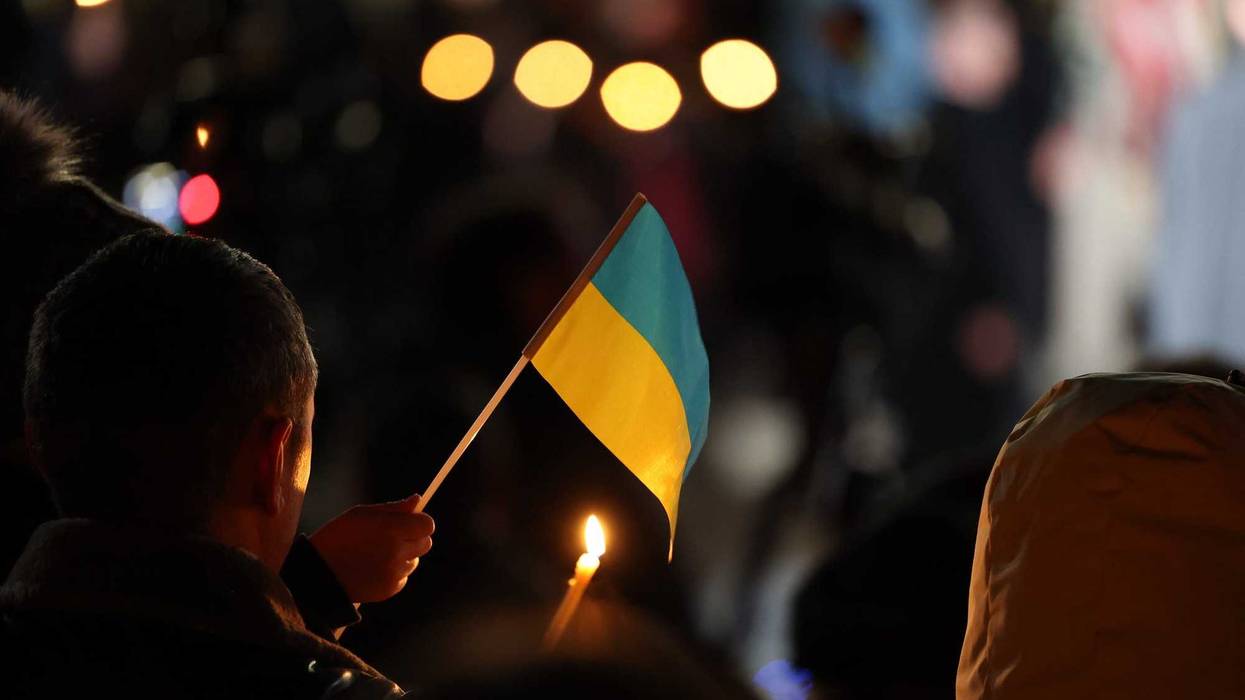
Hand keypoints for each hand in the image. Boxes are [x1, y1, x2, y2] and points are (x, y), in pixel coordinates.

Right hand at [309, 493, 434, 603]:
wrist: (318, 573)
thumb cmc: (338, 536)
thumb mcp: (361, 514)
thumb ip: (393, 509)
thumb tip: (417, 500)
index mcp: (390, 529)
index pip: (427, 525)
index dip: (420, 522)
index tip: (410, 521)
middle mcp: (396, 552)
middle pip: (426, 543)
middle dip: (415, 537)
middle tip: (394, 536)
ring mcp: (394, 573)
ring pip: (415, 561)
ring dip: (404, 555)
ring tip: (378, 553)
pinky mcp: (390, 589)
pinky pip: (403, 577)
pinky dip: (394, 572)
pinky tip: (373, 568)